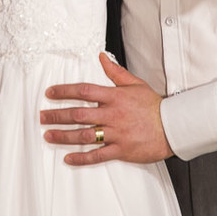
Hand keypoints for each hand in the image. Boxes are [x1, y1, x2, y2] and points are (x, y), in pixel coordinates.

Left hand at [40, 52, 172, 164]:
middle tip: (42, 116)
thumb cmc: (154, 106)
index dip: (64, 91)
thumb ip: (115, 72)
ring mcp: (117, 133)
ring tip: (48, 135)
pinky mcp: (122, 150)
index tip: (50, 93)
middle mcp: (113, 114)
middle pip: (79, 114)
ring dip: (64, 136)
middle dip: (57, 115)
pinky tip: (69, 159)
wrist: (173, 126)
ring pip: (85, 135)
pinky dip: (82, 158)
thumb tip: (101, 57)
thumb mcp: (135, 84)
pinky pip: (98, 156)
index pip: (84, 91)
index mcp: (115, 97)